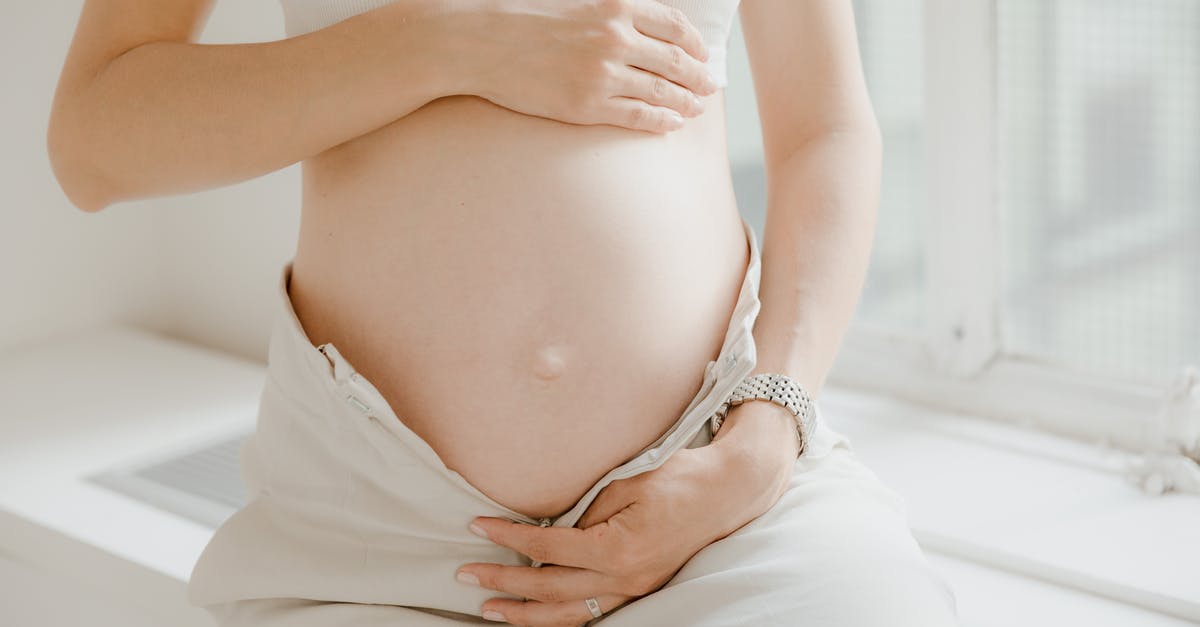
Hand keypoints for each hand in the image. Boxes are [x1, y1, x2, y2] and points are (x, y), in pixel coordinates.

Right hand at [445, 0, 719, 132]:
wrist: (476, 41)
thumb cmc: (518, 14)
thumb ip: (608, 6)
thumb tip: (635, 17)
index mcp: (615, 5)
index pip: (674, 24)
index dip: (694, 42)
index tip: (701, 54)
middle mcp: (615, 38)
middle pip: (675, 60)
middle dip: (697, 75)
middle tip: (708, 85)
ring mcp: (603, 74)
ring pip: (662, 91)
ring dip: (685, 100)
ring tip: (695, 107)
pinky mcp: (587, 105)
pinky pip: (638, 116)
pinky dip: (661, 120)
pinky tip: (672, 123)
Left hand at [455, 408, 794, 626]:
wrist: (726, 491)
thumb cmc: (677, 476)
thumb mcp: (625, 482)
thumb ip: (584, 509)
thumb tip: (547, 527)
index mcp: (618, 548)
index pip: (548, 547)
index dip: (509, 538)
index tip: (477, 528)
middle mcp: (625, 578)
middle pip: (550, 588)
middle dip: (503, 584)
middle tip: (465, 576)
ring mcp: (634, 589)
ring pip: (569, 614)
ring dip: (525, 614)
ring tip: (488, 609)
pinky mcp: (639, 590)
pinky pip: (591, 613)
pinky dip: (558, 616)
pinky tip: (534, 614)